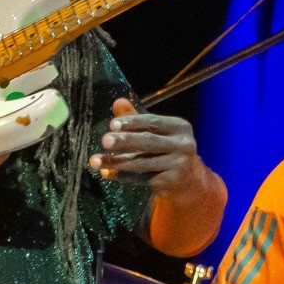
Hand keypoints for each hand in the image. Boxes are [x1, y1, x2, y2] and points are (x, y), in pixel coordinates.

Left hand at [90, 98, 206, 192]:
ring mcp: (180, 164)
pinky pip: (143, 178)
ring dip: (116, 162)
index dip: (132, 122)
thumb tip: (118, 101)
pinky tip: (107, 173)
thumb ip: (136, 119)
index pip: (153, 122)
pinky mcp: (172, 182)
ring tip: (95, 161)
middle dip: (125, 141)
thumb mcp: (154, 133)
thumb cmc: (166, 151)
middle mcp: (184, 144)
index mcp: (180, 127)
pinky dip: (123, 176)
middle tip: (104, 141)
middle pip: (149, 141)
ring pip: (143, 163)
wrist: (187, 182)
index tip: (112, 125)